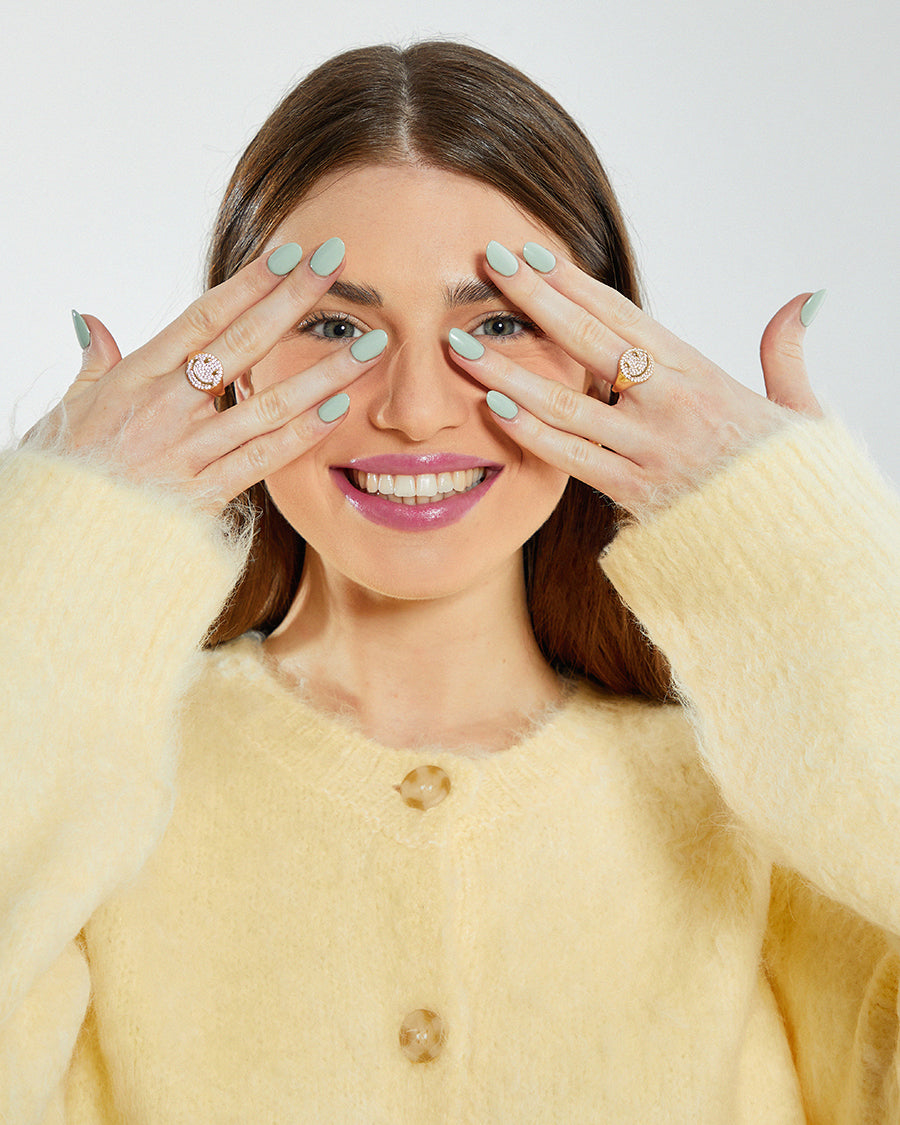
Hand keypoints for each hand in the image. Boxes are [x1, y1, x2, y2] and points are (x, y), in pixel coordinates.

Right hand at [26, 240, 385, 514]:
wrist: (55, 542)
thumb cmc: (66, 474)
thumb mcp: (68, 409)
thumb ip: (94, 364)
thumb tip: (90, 320)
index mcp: (136, 377)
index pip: (204, 317)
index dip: (250, 283)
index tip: (291, 253)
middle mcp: (165, 407)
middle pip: (241, 343)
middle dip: (293, 301)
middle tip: (338, 265)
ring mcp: (186, 451)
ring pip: (266, 402)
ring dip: (323, 371)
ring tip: (371, 344)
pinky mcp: (202, 496)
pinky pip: (261, 459)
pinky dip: (301, 434)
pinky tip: (340, 409)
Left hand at [449, 242, 822, 515]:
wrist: (799, 544)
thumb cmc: (788, 476)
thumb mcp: (800, 408)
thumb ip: (787, 352)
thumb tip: (807, 300)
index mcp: (699, 373)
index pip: (624, 315)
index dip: (574, 282)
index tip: (534, 255)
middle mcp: (670, 403)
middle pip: (589, 341)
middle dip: (535, 300)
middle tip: (492, 264)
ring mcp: (649, 448)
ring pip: (568, 402)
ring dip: (511, 372)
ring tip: (461, 346)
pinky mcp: (635, 492)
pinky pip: (574, 458)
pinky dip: (533, 433)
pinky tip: (495, 409)